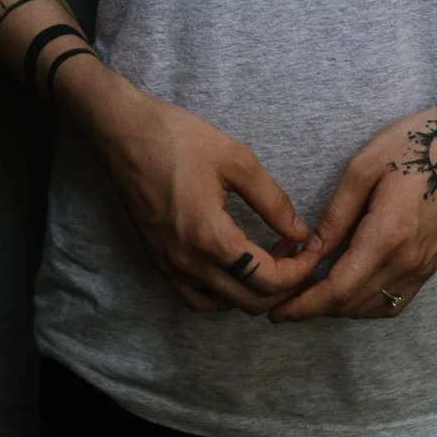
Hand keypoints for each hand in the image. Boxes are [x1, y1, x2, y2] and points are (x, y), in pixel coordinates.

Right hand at [85, 86, 322, 313]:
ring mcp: (169, 265)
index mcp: (211, 236)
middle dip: (284, 285)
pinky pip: (195, 297)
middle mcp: (188, 261)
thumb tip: (299, 232)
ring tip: (269, 261)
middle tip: (298, 257)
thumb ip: (273, 200)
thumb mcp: (236, 159)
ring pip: (224, 304)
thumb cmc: (178, 138)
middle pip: (250, 301)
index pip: (268, 278)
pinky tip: (233, 271)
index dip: (300, 271)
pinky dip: (221, 294)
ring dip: (254, 292)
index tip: (314, 251)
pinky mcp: (156, 260)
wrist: (123, 132)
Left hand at [268, 102, 436, 323]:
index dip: (306, 305)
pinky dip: (365, 305)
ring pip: (373, 307)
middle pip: (353, 304)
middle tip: (283, 303)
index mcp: (387, 236)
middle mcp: (407, 261)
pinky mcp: (431, 266)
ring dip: (338, 309)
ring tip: (308, 297)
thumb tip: (309, 251)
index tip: (278, 311)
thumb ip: (335, 215)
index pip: (339, 289)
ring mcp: (423, 267)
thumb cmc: (409, 146)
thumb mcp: (361, 169)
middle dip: (314, 309)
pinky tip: (346, 292)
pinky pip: (394, 301)